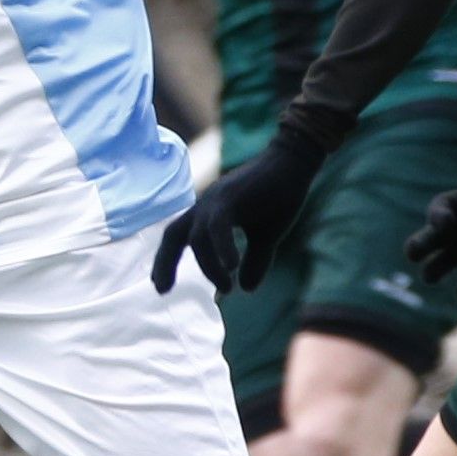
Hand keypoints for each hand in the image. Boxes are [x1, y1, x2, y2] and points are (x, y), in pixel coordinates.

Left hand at [153, 126, 329, 294]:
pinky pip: (217, 226)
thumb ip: (254, 261)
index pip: (179, 238)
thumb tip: (247, 288)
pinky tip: (231, 266)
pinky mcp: (231, 197)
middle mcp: (206, 206)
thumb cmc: (280, 197)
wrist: (294, 164)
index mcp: (210, 213)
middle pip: (173, 235)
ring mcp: (216, 200)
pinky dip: (221, 248)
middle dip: (164, 262)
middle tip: (161, 291)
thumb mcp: (266, 237)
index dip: (167, 260)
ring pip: (197, 238)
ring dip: (209, 266)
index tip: (161, 286)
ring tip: (226, 287)